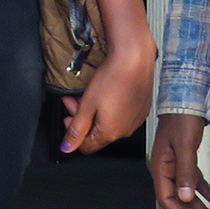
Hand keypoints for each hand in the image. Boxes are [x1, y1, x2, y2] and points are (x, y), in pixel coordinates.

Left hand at [58, 39, 154, 153]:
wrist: (134, 60)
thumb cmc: (112, 79)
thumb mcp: (86, 105)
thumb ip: (76, 129)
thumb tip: (67, 148)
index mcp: (110, 133)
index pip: (86, 146)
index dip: (73, 133)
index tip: (69, 117)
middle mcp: (126, 130)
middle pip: (97, 133)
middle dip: (82, 118)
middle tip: (74, 101)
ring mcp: (136, 120)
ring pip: (109, 123)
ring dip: (95, 112)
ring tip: (89, 95)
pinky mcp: (142, 109)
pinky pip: (122, 115)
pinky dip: (111, 107)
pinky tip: (106, 93)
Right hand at [149, 111, 209, 208]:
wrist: (188, 97)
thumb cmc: (182, 117)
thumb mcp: (184, 145)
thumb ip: (185, 171)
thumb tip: (184, 197)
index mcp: (161, 166)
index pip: (167, 198)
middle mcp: (168, 168)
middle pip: (179, 199)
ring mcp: (177, 164)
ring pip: (188, 192)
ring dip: (200, 207)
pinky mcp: (188, 158)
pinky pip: (195, 181)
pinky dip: (205, 192)